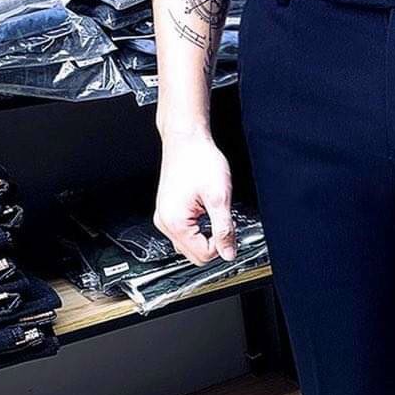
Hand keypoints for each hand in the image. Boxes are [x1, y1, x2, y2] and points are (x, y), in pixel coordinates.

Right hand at [153, 131, 234, 265]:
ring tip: (212, 213)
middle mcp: (165, 222)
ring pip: (190, 245)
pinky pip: (186, 233)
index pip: (203, 255)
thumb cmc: (199, 160)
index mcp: (174, 222)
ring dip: (206, 237)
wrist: (186, 139)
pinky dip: (199, 229)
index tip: (228, 228)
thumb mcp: (219, 198)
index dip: (221, 246)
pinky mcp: (169, 212)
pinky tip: (205, 212)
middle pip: (195, 254)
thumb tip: (229, 253)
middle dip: (213, 243)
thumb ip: (224, 229)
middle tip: (223, 221)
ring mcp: (165, 217)